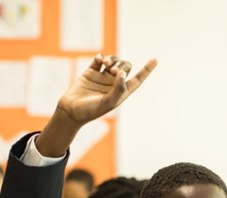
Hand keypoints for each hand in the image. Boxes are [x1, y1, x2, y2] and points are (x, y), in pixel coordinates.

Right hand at [35, 54, 156, 156]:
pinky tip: (99, 59)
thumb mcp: (108, 103)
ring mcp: (102, 77)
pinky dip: (101, 57)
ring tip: (106, 64)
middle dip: (122, 65)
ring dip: (113, 60)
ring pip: (114, 62)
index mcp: (121, 93)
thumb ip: (118, 89)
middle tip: (113, 71)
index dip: (146, 70)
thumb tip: (124, 74)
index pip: (137, 80)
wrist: (71, 110)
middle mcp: (113, 84)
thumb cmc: (90, 111)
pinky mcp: (91, 72)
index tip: (155, 59)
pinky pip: (99, 59)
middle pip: (125, 67)